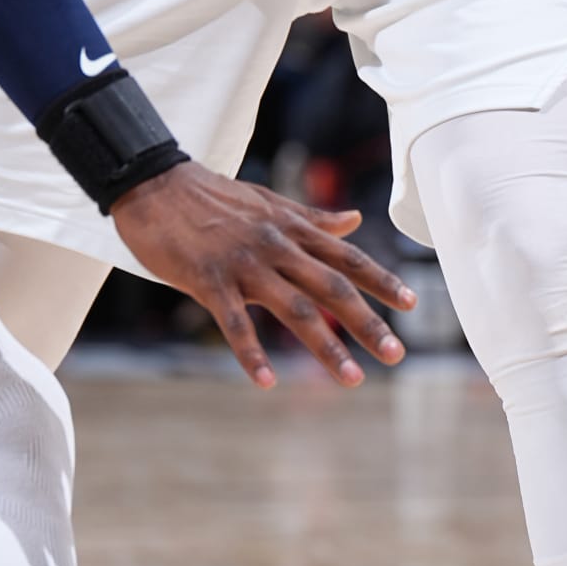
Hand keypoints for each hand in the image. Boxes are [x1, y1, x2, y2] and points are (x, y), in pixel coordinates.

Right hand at [109, 160, 414, 387]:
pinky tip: (267, 381)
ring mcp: (244, 264)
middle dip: (367, 323)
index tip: (411, 305)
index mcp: (292, 229)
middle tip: (396, 355)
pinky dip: (251, 353)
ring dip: (326, 346)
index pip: (346, 257)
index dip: (381, 280)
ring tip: (351, 379)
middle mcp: (277, 246)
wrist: (155, 184)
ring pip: (294, 309)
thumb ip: (313, 218)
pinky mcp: (209, 280)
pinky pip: (234, 322)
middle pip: (332, 288)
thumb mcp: (270, 202)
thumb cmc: (212, 196)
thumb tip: (354, 219)